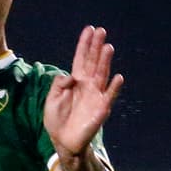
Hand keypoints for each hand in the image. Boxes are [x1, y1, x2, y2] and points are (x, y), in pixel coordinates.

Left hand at [44, 26, 123, 158]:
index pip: (81, 59)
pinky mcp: (101, 108)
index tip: (89, 29)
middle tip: (101, 30)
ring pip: (102, 74)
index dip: (84, 45)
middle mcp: (87, 85)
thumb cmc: (56, 120)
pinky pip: (109, 95)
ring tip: (108, 46)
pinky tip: (118, 77)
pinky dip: (114, 87)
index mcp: (74, 81)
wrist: (63, 141)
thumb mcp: (51, 99)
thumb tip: (70, 75)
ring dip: (105, 61)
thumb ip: (59, 84)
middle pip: (93, 62)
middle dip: (96, 46)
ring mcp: (95, 95)